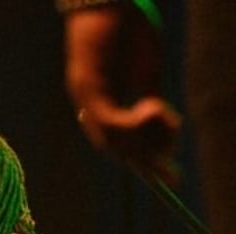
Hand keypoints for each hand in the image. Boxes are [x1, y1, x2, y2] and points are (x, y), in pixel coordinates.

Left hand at [63, 5, 181, 185]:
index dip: (146, 164)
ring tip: (165, 116)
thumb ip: (151, 98)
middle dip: (149, 157)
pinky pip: (108, 121)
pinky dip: (133, 124)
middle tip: (173, 149)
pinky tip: (155, 108)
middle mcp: (90, 106)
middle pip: (117, 151)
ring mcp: (85, 97)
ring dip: (144, 139)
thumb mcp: (147, 69)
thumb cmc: (128, 27)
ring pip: (112, 143)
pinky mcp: (85, 84)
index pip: (122, 146)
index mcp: (105, 104)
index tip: (173, 180)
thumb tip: (163, 130)